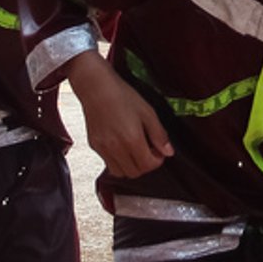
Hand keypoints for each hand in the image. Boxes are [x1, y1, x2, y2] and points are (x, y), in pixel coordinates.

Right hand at [68, 51, 172, 177]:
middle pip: (135, 173)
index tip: (159, 152)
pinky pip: (108, 164)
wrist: (97, 88)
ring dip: (131, 166)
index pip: (148, 165)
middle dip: (145, 165)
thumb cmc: (122, 96)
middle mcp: (116, 148)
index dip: (157, 161)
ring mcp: (103, 149)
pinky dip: (118, 161)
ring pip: (120, 172)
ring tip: (135, 150)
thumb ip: (159, 134)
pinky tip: (122, 146)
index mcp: (132, 139)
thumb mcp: (148, 112)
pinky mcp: (94, 146)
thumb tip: (168, 152)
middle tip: (149, 151)